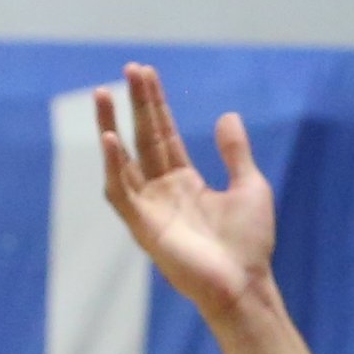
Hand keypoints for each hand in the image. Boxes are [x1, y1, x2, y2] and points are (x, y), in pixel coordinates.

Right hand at [100, 64, 278, 325]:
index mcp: (184, 182)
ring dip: (110, 127)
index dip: (154, 103)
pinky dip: (113, 167)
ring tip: (103, 95)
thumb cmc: (250, 245)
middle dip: (135, 104)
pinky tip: (109, 140)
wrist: (245, 285)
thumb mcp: (250, 186)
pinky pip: (121, 194)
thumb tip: (228, 115)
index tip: (145, 73)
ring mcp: (151, 209)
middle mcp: (163, 192)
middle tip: (128, 68)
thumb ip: (235, 152)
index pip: (163, 133)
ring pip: (123, 161)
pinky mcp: (144, 228)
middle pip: (143, 138)